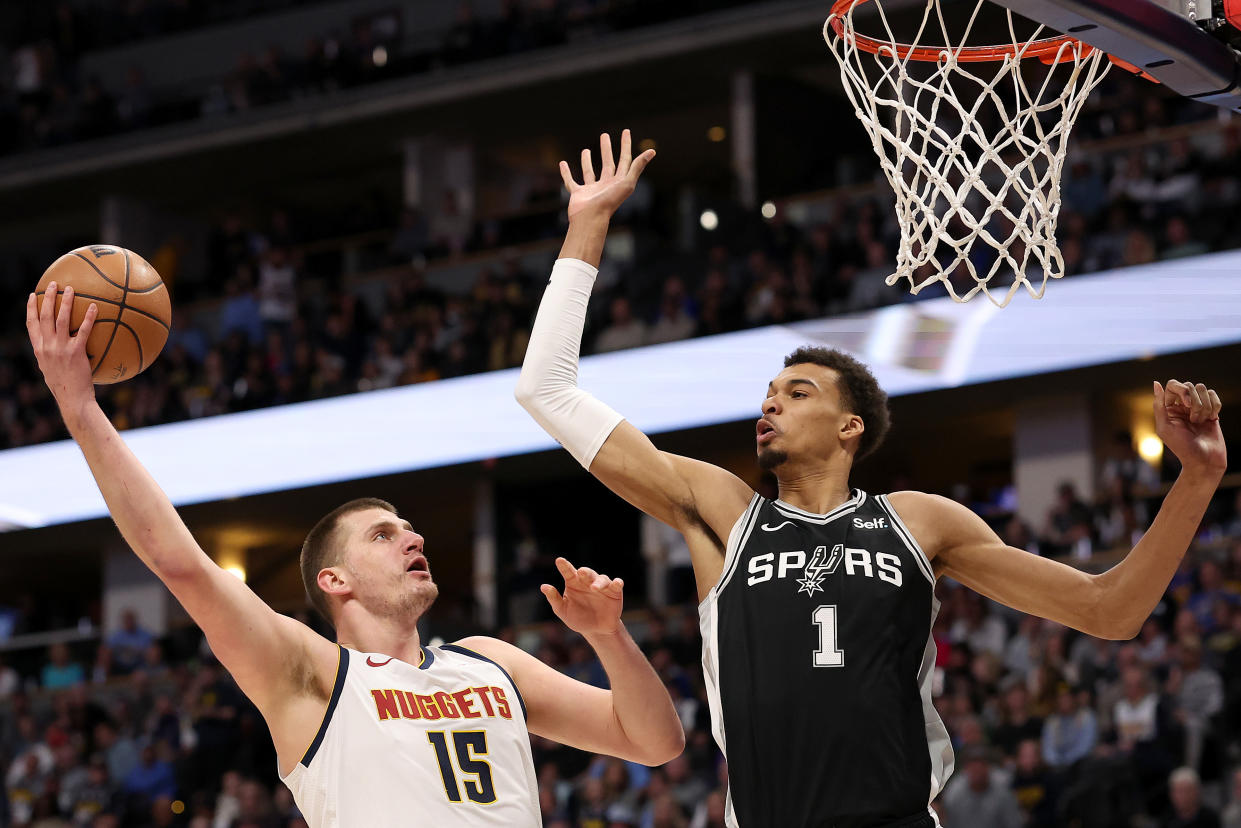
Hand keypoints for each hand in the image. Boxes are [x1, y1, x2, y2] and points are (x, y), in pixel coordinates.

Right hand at [26, 282, 98, 411]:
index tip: (32, 296)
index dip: (31, 309)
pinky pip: (82, 331)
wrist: (72, 399)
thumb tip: (59, 349)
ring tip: (70, 289)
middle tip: (52, 285)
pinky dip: (88, 317)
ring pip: (60, 319)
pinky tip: (94, 307)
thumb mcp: (52, 370)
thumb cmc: (66, 387)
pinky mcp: (75, 352)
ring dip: (65, 302)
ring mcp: (60, 349)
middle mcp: (46, 347)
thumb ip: (52, 356)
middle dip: (46, 298)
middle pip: (44, 317)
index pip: (31, 325)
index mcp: (39, 350)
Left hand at [541, 557, 623, 636]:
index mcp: (574, 583)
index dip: (564, 566)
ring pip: (602, 579)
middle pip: (587, 573)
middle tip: (581, 572)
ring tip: (594, 588)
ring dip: (598, 582)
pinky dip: (617, 583)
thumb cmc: (577, 618)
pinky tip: (616, 583)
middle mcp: (588, 582)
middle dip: (585, 572)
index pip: (568, 572)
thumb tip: (543, 587)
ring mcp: (602, 586)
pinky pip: (617, 584)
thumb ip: (554, 599)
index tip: (559, 561)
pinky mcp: (615, 592)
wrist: (596, 630)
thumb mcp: (563, 611)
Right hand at [560, 129, 654, 221]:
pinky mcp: (578, 194)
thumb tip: (652, 151)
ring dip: (587, 161)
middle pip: (608, 164)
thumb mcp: (627, 182)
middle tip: (604, 135)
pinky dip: (566, 173)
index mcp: (619, 182)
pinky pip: (571, 181)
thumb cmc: (610, 202)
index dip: (626, 145)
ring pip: (590, 172)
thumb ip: (638, 166)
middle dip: (607, 149)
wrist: (591, 218)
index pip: (624, 160)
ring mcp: (591, 190)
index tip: (625, 131)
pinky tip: (562, 164)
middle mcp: (606, 185)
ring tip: (585, 150)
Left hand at [1153, 380, 1225, 475]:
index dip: (1182, 390)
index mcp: (1168, 408)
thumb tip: (1156, 383)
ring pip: (1203, 389)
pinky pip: (1214, 396)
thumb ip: (1159, 405)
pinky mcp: (1212, 410)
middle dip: (1194, 402)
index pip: (1173, 385)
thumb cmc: (1182, 447)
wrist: (1204, 460)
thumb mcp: (1165, 427)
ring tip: (1200, 422)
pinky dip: (1214, 406)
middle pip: (1189, 385)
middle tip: (1194, 420)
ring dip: (1204, 406)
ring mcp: (1197, 407)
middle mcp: (1182, 405)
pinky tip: (1212, 419)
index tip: (1187, 405)